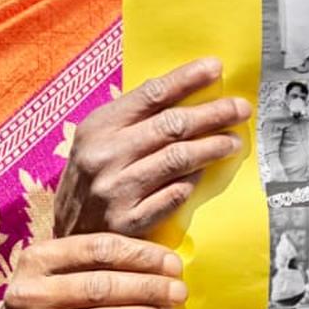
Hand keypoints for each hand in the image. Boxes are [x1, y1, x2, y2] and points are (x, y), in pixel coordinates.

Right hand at [2, 231, 186, 308]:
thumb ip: (102, 258)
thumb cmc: (53, 291)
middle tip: (178, 291)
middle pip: (101, 287)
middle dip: (148, 288)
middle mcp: (32, 292)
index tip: (172, 264)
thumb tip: (163, 261)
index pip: (99, 249)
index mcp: (39, 257)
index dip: (141, 256)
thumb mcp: (62, 264)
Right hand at [53, 57, 249, 237]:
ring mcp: (117, 190)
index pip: (151, 95)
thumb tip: (184, 92)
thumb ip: (132, 119)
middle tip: (241, 108)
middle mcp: (105, 156)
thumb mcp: (97, 141)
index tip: (216, 68)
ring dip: (212, 147)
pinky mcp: (129, 223)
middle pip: (171, 125)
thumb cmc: (89, 181)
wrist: (67, 240)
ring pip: (177, 159)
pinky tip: (205, 174)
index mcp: (97, 128)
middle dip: (213, 113)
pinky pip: (173, 196)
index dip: (187, 79)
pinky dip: (192, 182)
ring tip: (234, 140)